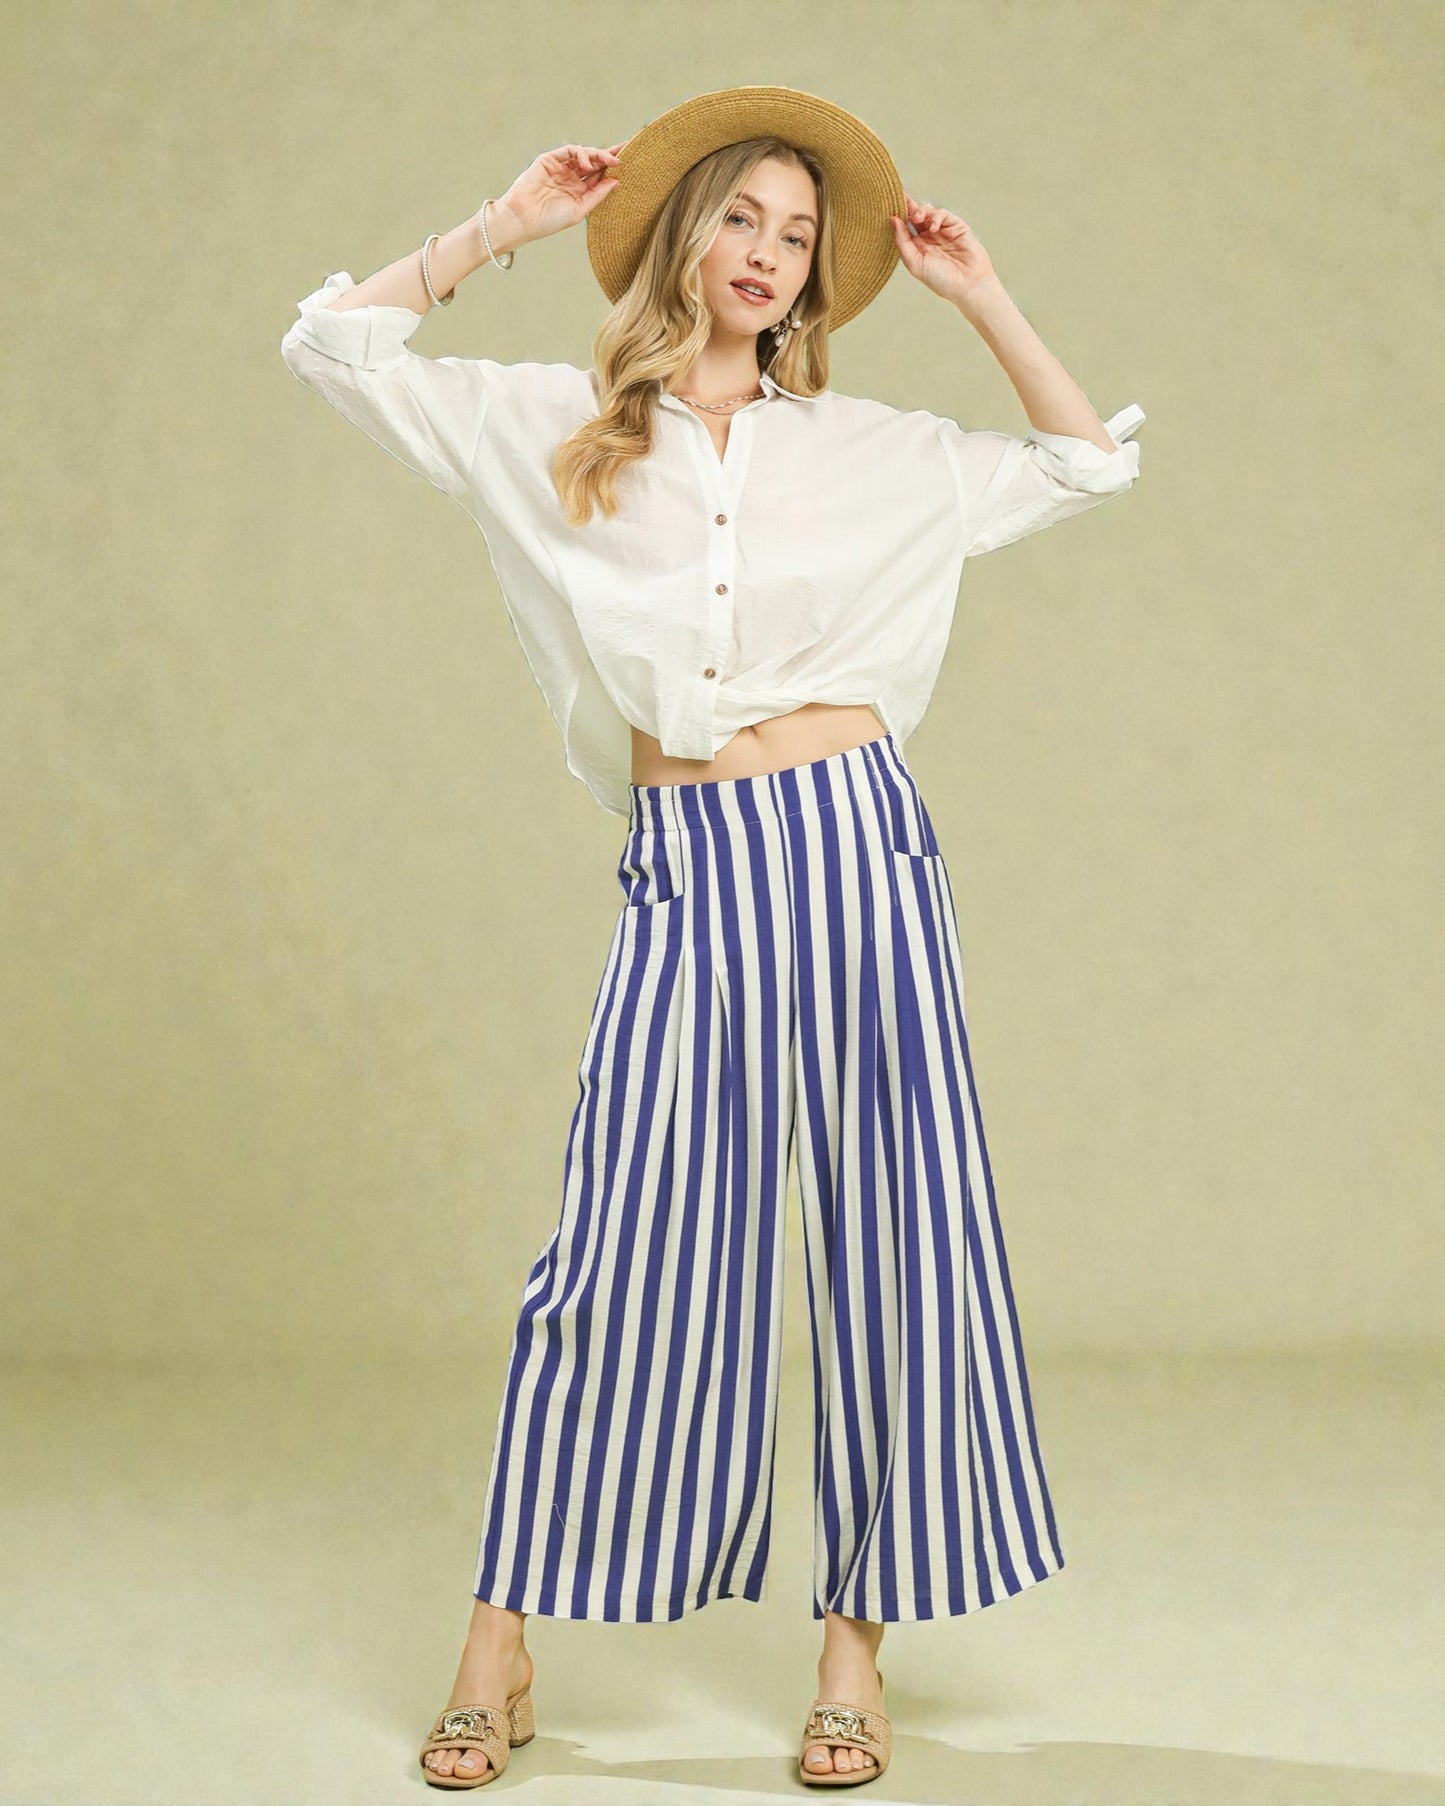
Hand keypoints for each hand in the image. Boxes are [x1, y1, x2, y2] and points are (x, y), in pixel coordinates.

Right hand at [492, 141, 628, 246]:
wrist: (525, 219)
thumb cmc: (550, 220)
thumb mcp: (580, 209)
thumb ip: (597, 194)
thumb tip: (617, 181)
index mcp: (578, 191)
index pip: (598, 176)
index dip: (612, 168)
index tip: (628, 161)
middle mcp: (570, 178)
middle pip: (593, 162)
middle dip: (608, 155)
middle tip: (624, 151)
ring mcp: (559, 167)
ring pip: (583, 154)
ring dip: (597, 155)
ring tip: (609, 160)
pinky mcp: (549, 160)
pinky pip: (568, 151)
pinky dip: (580, 153)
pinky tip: (588, 162)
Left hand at [890, 193, 1000, 309]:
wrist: (968, 285)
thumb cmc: (941, 280)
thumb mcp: (915, 264)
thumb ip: (902, 242)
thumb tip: (892, 220)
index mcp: (917, 247)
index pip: (904, 227)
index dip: (896, 215)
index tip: (886, 203)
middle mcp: (928, 238)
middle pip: (914, 215)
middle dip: (907, 206)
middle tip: (899, 198)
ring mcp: (943, 231)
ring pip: (928, 212)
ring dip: (921, 211)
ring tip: (918, 218)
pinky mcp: (956, 226)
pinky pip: (943, 214)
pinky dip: (936, 216)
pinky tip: (933, 227)